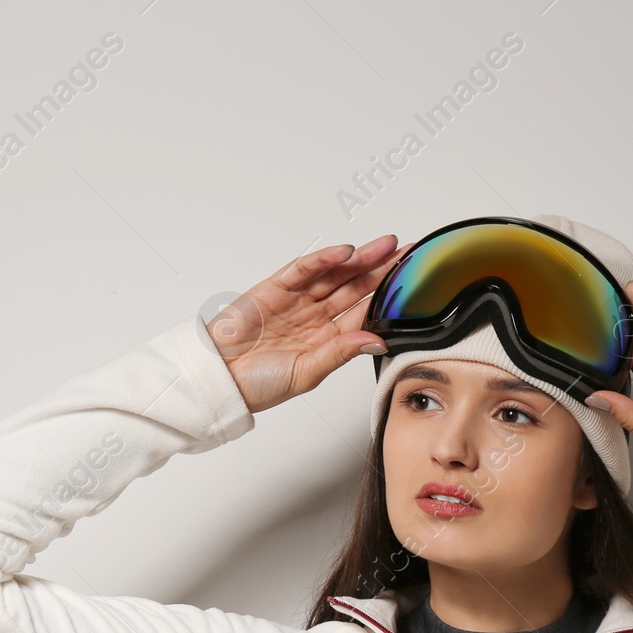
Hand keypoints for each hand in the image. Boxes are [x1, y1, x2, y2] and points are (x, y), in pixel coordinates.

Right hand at [206, 234, 410, 413]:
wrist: (219, 380)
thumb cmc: (258, 385)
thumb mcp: (307, 374)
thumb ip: (340, 354)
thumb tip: (376, 340)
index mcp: (328, 340)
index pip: (365, 312)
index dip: (388, 297)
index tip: (413, 284)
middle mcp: (316, 317)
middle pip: (355, 287)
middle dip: (381, 270)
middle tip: (408, 254)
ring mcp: (297, 300)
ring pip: (334, 274)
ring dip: (360, 260)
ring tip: (386, 247)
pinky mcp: (275, 288)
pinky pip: (303, 270)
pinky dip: (323, 259)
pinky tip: (345, 252)